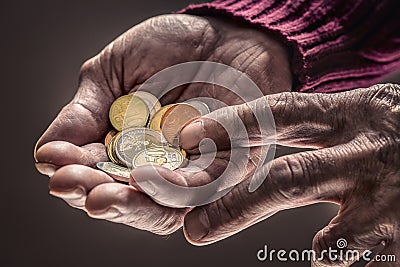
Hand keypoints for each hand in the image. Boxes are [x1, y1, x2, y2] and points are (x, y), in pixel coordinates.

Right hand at [34, 14, 291, 234]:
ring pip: (161, 206)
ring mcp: (192, 170)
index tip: (55, 163)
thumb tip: (46, 155)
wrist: (220, 31)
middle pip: (126, 200)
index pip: (96, 174)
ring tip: (100, 196)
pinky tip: (144, 177)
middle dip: (96, 196)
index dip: (74, 173)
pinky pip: (202, 188)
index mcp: (126, 149)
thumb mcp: (114, 73)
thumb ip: (84, 114)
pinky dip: (172, 189)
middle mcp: (158, 166)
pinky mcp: (228, 165)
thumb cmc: (168, 49)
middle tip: (71, 186)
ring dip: (128, 204)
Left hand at [180, 84, 399, 265]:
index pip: (280, 113)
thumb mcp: (365, 118)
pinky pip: (350, 258)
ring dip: (283, 241)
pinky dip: (333, 257)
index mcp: (353, 114)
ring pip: (322, 237)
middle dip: (234, 206)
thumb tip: (256, 138)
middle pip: (287, 179)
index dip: (233, 123)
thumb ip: (321, 127)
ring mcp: (389, 200)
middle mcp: (367, 154)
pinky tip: (336, 250)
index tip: (190, 137)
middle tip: (194, 228)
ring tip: (241, 236)